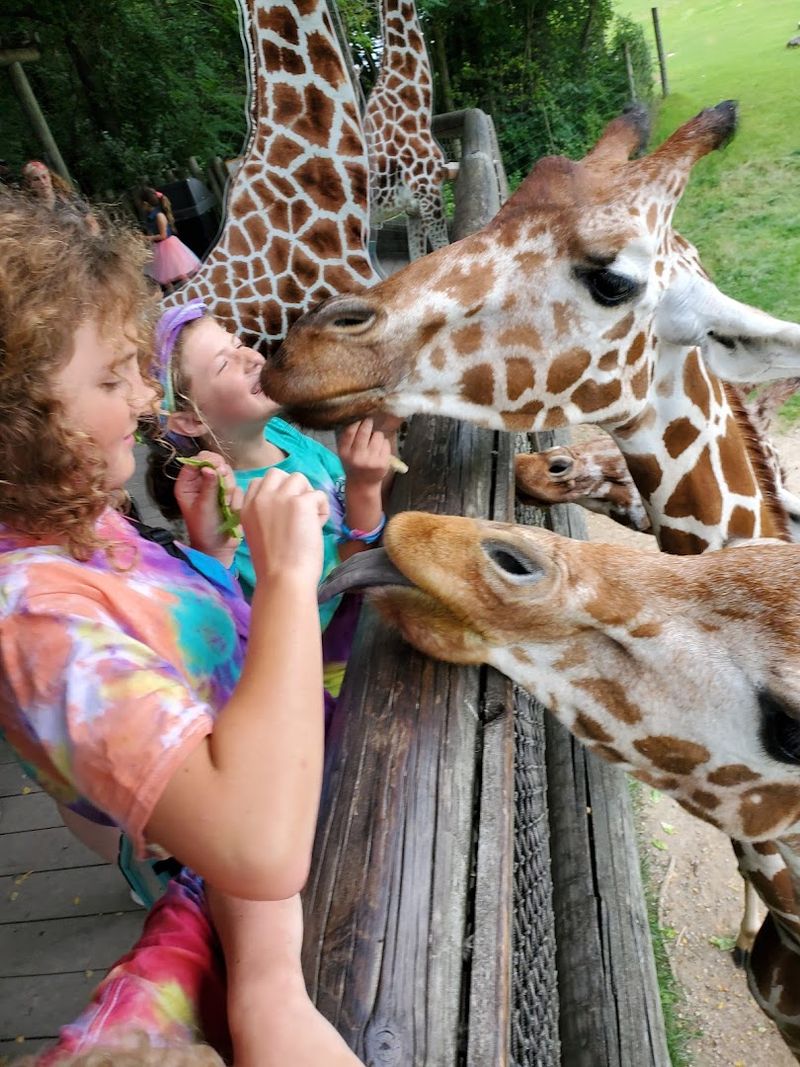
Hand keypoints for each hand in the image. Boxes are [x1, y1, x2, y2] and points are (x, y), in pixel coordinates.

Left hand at [174, 450, 242, 566]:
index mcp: (187, 484)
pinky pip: (236, 487)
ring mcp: (216, 488)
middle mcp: (201, 483)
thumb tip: (210, 468)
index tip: (218, 468)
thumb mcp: (204, 507)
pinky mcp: (228, 495)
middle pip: (215, 464)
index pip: (196, 461)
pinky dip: (235, 498)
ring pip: (228, 475)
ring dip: (229, 489)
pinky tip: (230, 510)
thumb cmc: (204, 529)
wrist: (218, 548)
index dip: (207, 461)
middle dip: (222, 476)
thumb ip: (209, 486)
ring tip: (225, 505)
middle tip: (224, 489)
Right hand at [241, 468, 328, 584]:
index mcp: (246, 507)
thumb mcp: (257, 534)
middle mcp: (261, 498)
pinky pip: (318, 494)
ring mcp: (280, 498)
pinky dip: (322, 509)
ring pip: (299, 478)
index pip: (259, 482)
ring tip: (310, 519)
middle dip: (292, 487)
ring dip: (308, 495)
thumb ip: (265, 515)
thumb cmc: (273, 566)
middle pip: (278, 474)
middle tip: (299, 511)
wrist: (283, 579)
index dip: (276, 492)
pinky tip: (318, 527)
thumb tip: (287, 505)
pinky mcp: (301, 503)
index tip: (284, 512)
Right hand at [337, 418, 391, 487]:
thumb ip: (348, 437)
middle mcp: (357, 457)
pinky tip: (379, 450)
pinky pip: (386, 443)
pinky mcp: (382, 463)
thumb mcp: (345, 452)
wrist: (363, 484)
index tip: (360, 417)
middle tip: (369, 421)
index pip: (350, 431)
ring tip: (374, 442)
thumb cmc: (353, 464)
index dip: (356, 421)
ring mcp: (371, 460)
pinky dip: (384, 443)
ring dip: (377, 435)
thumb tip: (357, 415)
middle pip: (365, 431)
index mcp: (345, 453)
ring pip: (378, 435)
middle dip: (368, 423)